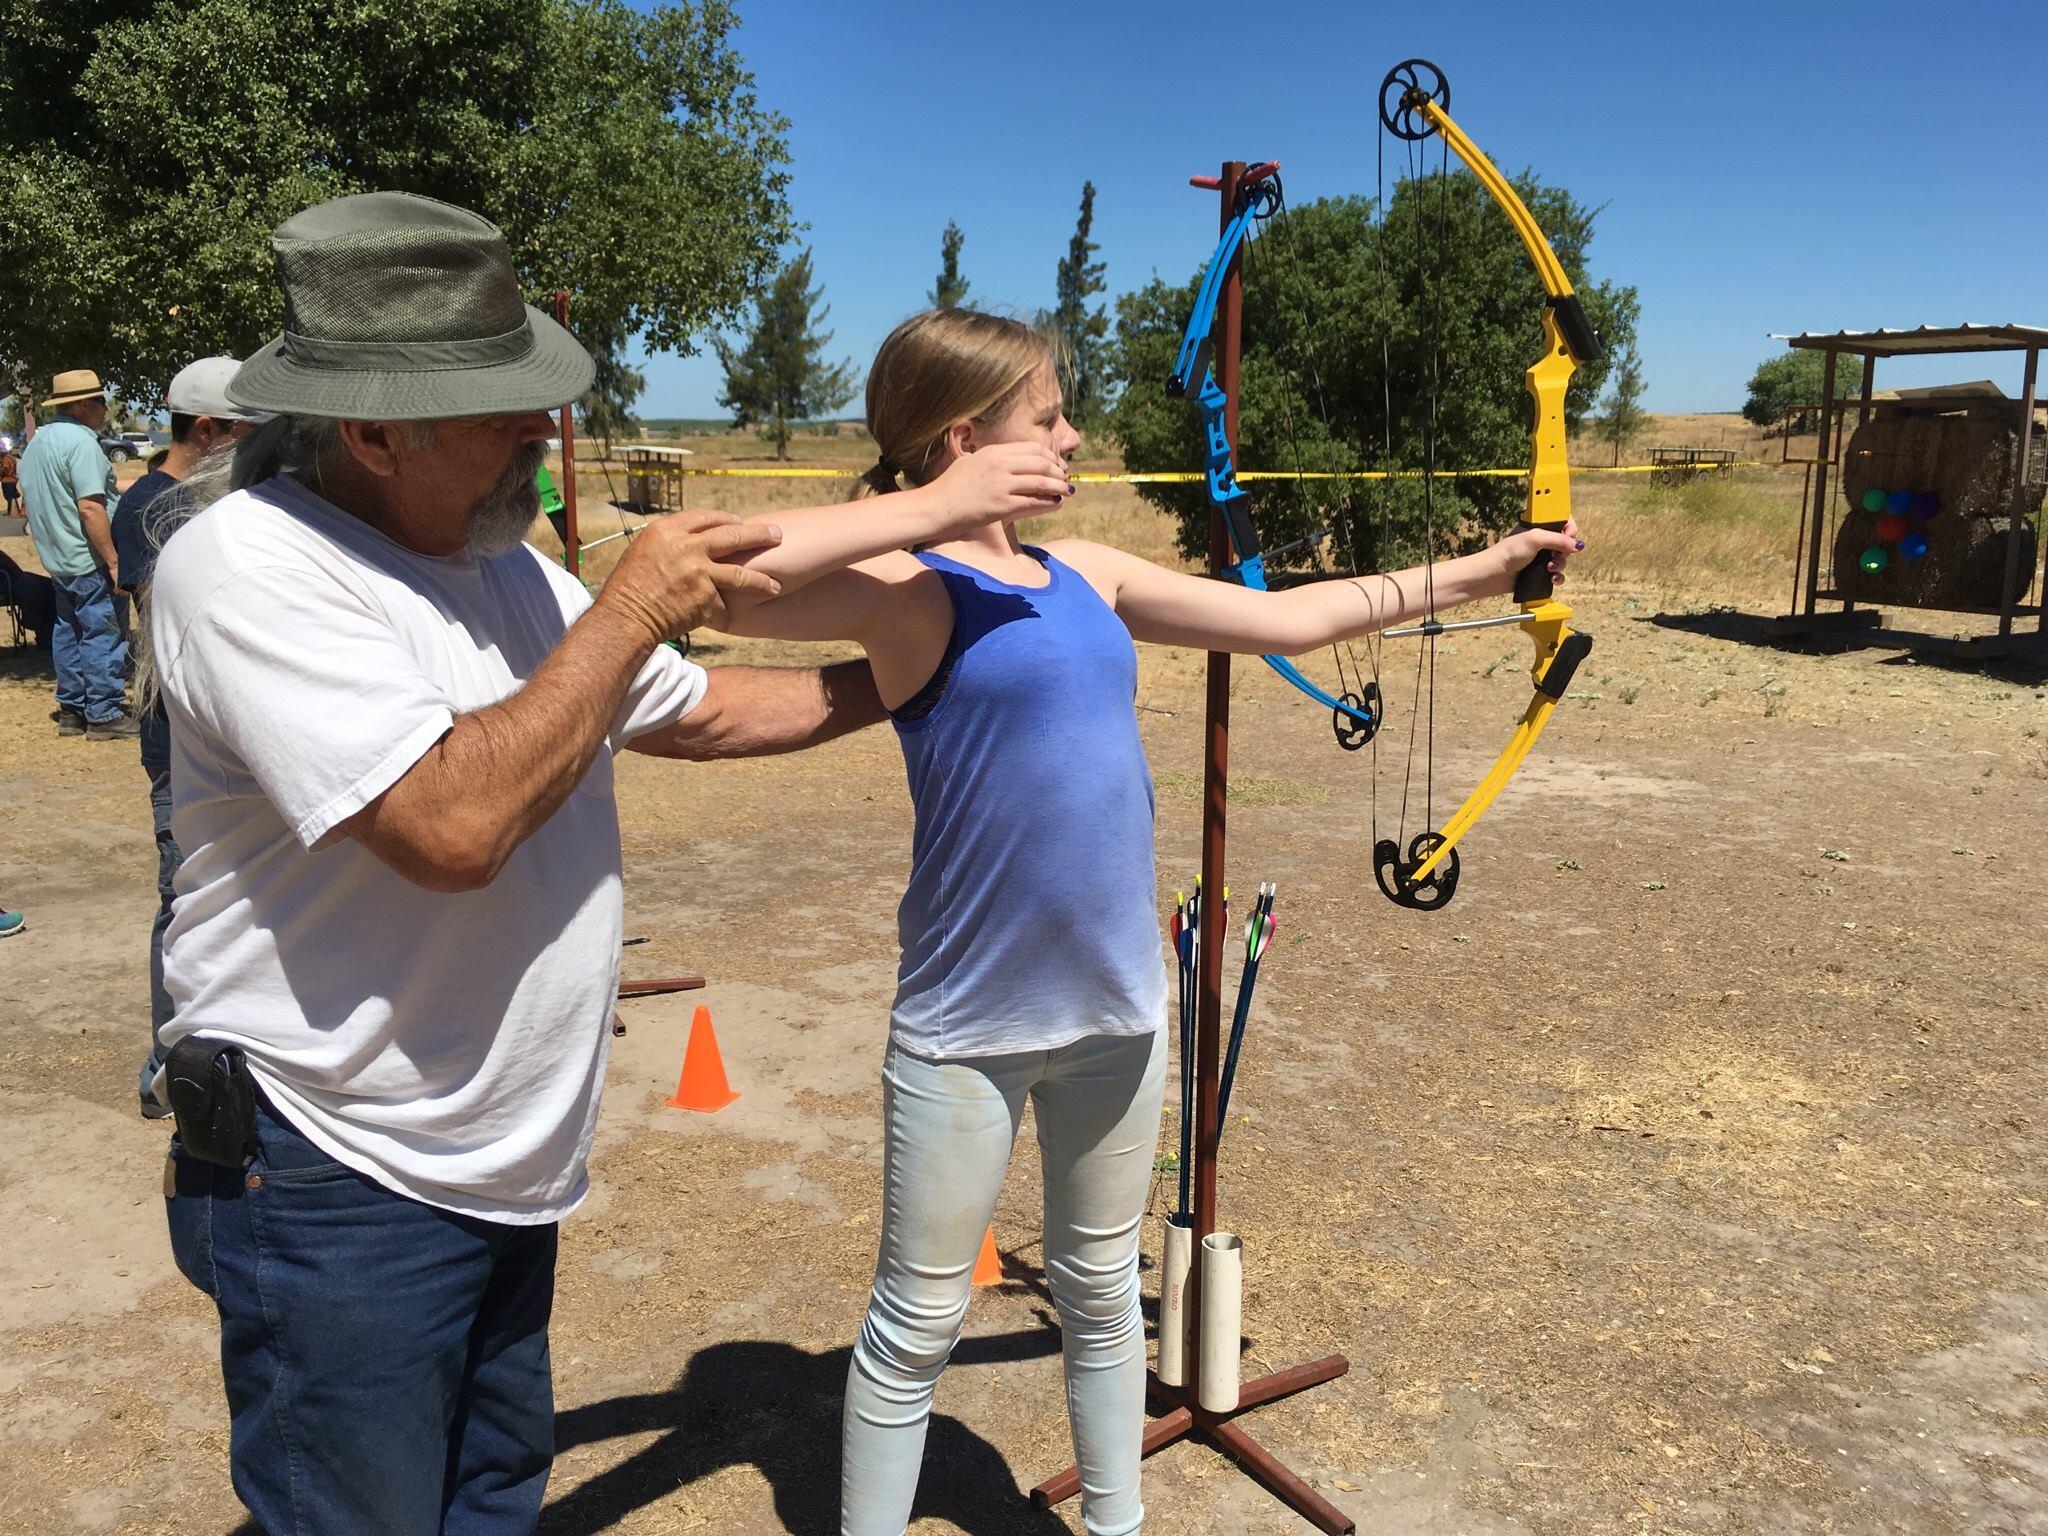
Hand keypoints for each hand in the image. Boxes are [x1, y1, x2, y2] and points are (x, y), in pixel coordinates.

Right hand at [598, 508, 783, 641]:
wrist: (625, 618)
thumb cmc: (628, 588)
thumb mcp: (643, 551)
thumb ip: (670, 542)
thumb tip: (690, 538)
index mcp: (667, 530)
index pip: (705, 517)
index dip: (725, 519)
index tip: (739, 521)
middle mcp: (685, 546)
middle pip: (732, 535)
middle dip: (759, 535)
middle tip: (778, 535)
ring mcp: (697, 572)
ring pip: (741, 573)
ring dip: (761, 580)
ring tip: (776, 585)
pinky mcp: (704, 598)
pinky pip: (725, 605)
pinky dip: (730, 613)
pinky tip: (743, 618)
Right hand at [923, 442, 1074, 538]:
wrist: (934, 508)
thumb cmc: (950, 488)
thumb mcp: (970, 462)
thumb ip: (991, 459)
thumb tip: (1010, 460)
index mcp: (993, 451)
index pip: (1033, 448)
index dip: (1050, 456)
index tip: (1057, 464)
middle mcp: (999, 464)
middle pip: (1041, 463)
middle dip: (1058, 471)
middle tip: (1065, 479)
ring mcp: (1001, 485)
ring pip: (1041, 482)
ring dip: (1058, 487)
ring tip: (1066, 491)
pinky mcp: (1001, 506)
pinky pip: (1033, 502)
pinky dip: (1049, 502)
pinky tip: (1056, 504)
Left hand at [1495, 517, 1581, 589]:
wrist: (1494, 574)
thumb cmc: (1509, 552)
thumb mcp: (1535, 538)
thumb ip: (1558, 539)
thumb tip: (1578, 545)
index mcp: (1539, 527)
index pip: (1563, 522)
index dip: (1569, 529)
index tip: (1568, 536)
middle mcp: (1541, 541)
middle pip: (1566, 543)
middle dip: (1565, 550)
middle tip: (1555, 555)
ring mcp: (1541, 558)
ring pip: (1563, 560)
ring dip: (1560, 565)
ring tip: (1549, 568)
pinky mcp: (1540, 573)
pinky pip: (1557, 575)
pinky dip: (1558, 577)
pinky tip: (1552, 579)